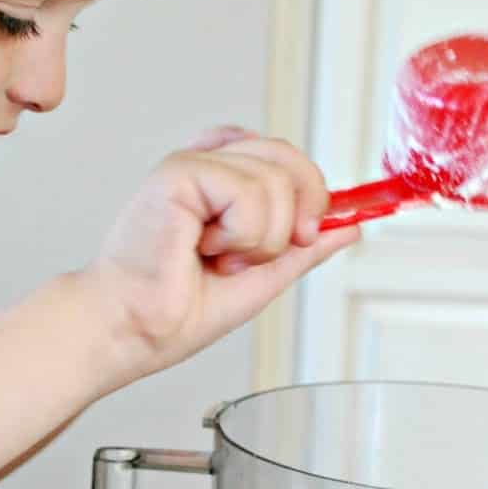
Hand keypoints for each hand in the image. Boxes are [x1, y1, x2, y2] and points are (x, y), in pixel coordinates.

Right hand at [84, 125, 359, 386]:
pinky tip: (203, 247)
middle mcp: (208, 164)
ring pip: (276, 180)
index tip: (302, 238)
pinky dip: (239, 234)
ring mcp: (193, 164)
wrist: (136, 329)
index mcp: (223, 182)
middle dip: (294, 219)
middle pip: (291, 159)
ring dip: (260, 240)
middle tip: (258, 256)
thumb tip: (351, 225)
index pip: (289, 159)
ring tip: (218, 259)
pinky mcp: (179, 171)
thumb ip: (304, 247)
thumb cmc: (175, 309)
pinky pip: (248, 191)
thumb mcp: (262, 276)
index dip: (308, 196)